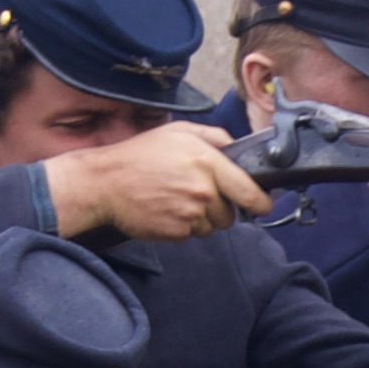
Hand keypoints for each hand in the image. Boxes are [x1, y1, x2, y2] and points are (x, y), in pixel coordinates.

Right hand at [47, 123, 266, 246]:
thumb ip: (214, 137)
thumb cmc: (140, 155)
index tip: (263, 205)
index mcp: (207, 162)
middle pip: (230, 214)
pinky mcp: (175, 232)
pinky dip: (182, 227)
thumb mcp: (178, 132)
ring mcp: (189, 214)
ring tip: (176, 200)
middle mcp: (202, 190)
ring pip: (211, 227)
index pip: (249, 191)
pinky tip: (166, 210)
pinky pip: (190, 235)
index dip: (261, 201)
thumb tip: (237, 147)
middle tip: (195, 193)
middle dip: (220, 207)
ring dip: (200, 218)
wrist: (105, 183)